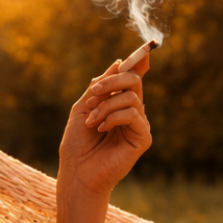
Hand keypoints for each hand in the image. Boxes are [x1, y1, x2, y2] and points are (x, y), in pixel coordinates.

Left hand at [58, 53, 152, 197]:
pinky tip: (101, 129)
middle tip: (93, 93)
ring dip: (106, 105)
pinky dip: (113, 117)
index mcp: (118, 104)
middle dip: (113, 81)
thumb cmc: (77, 144)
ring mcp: (139, 125)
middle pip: (134, 81)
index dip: (139, 62)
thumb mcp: (83, 107)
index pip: (132, 78)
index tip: (146, 49)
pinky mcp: (143, 138)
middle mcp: (132, 112)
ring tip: (92, 121)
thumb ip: (100, 85)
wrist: (77, 172)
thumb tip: (119, 63)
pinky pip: (133, 114)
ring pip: (132, 97)